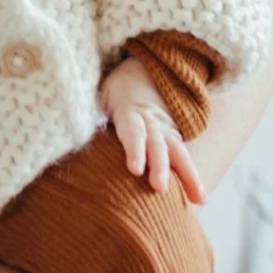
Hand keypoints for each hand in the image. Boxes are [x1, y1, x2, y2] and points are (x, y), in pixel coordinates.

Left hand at [98, 56, 205, 203]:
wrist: (145, 73)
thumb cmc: (115, 90)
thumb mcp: (99, 93)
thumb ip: (90, 110)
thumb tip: (73, 127)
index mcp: (130, 112)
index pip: (133, 131)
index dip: (135, 149)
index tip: (135, 169)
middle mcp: (152, 123)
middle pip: (158, 145)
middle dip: (160, 166)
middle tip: (159, 188)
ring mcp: (166, 132)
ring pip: (179, 153)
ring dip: (188, 176)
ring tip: (198, 200)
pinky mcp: (174, 140)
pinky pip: (184, 159)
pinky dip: (193, 179)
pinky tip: (200, 200)